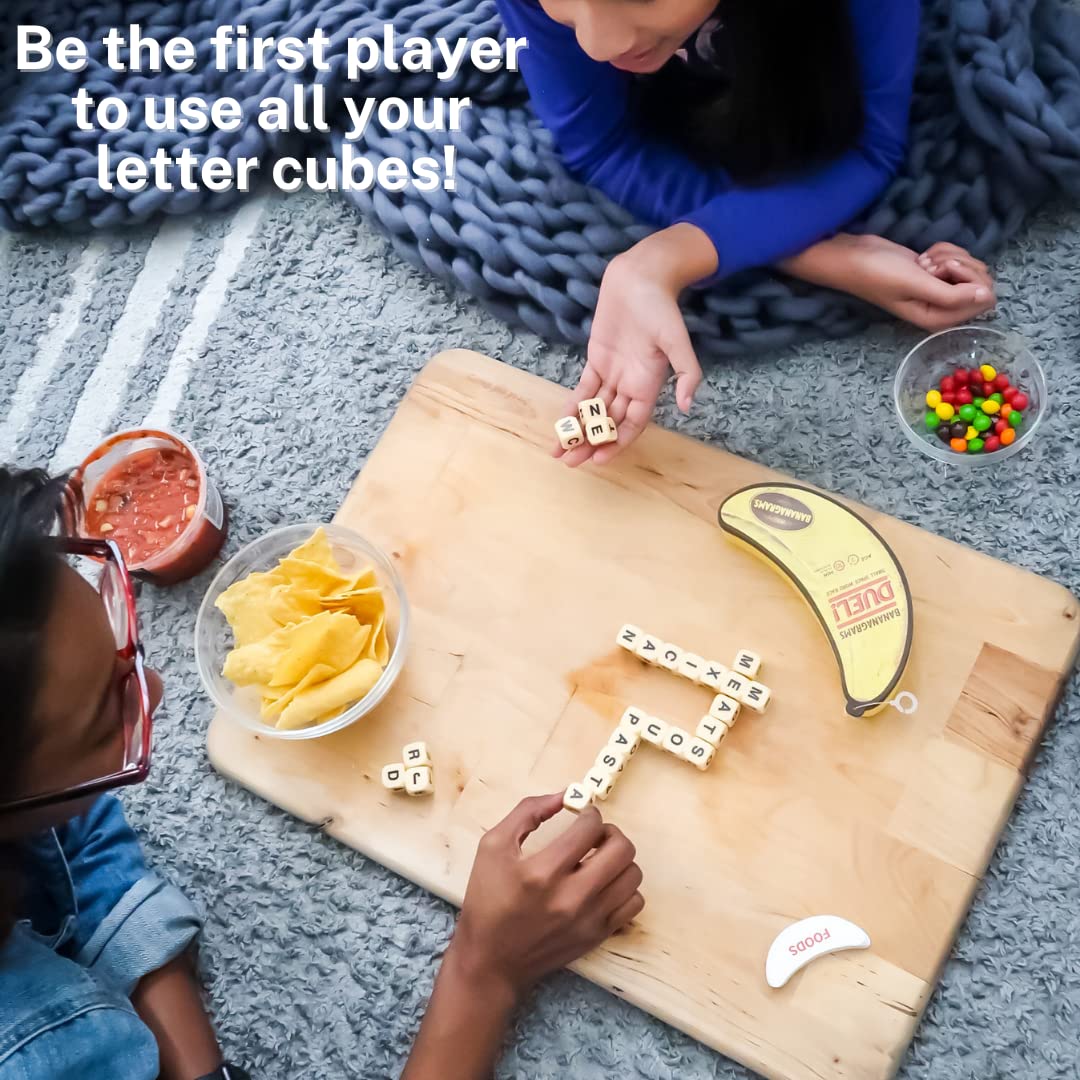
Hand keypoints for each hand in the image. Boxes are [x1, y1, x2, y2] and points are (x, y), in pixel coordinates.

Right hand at [450, 794, 643, 1002]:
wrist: (490, 962)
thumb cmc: (487, 900)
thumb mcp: (493, 846)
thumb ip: (527, 812)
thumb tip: (564, 795)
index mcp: (543, 872)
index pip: (590, 828)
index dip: (589, 813)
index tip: (581, 815)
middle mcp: (572, 897)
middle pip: (622, 849)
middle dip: (610, 832)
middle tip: (594, 836)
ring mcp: (589, 920)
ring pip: (633, 875)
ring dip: (619, 859)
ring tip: (598, 860)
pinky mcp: (598, 936)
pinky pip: (634, 903)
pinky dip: (624, 888)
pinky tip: (602, 885)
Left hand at [557, 224, 715, 467]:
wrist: (641, 278)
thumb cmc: (662, 309)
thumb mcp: (678, 341)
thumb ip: (687, 373)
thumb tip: (687, 406)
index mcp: (650, 385)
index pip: (633, 424)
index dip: (617, 443)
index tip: (599, 460)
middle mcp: (631, 384)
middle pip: (610, 423)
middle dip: (591, 443)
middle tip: (569, 462)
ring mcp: (613, 373)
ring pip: (594, 410)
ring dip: (578, 430)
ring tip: (559, 450)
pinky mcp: (597, 360)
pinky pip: (584, 389)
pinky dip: (572, 406)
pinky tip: (561, 423)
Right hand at [836, 235, 995, 330]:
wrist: (855, 257)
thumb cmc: (879, 275)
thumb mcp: (915, 285)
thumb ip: (952, 295)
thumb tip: (986, 296)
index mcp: (939, 319)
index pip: (983, 299)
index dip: (970, 279)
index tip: (942, 271)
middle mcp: (944, 307)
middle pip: (981, 282)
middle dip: (960, 265)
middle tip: (931, 266)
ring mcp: (941, 289)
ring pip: (971, 267)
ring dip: (950, 256)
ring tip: (922, 262)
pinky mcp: (937, 273)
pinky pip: (959, 258)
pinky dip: (943, 251)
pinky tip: (922, 257)